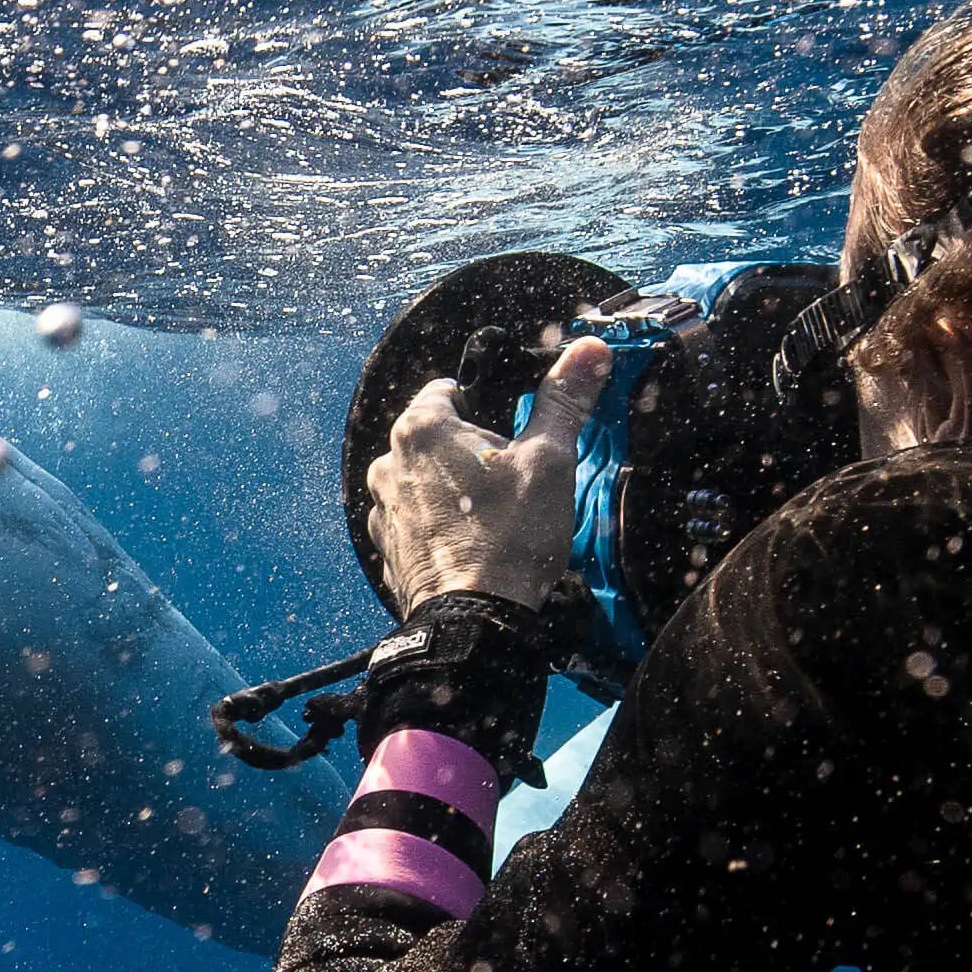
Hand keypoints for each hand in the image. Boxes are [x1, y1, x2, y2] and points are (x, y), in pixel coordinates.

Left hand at [364, 334, 611, 613]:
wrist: (476, 621)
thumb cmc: (509, 537)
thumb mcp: (549, 460)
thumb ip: (564, 400)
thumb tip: (588, 351)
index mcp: (421, 428)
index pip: (449, 388)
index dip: (486, 407)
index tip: (512, 435)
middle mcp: (388, 462)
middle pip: (437, 437)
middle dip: (471, 452)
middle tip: (511, 483)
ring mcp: (383, 508)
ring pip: (424, 480)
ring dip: (452, 490)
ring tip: (492, 519)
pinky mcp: (386, 547)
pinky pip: (415, 521)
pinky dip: (437, 527)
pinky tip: (470, 545)